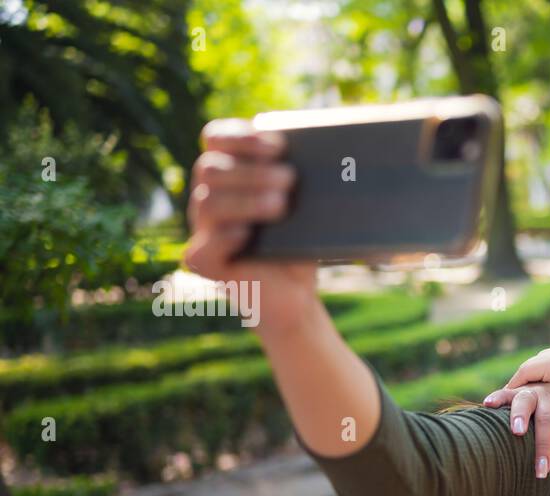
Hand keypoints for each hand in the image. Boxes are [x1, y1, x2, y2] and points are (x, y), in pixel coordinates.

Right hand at [184, 118, 320, 335]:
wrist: (295, 294)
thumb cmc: (300, 244)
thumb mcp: (307, 208)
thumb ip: (307, 181)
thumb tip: (337, 158)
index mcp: (229, 175)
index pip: (216, 138)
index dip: (240, 136)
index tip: (278, 146)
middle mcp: (209, 198)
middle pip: (210, 168)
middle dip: (252, 170)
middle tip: (290, 179)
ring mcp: (203, 230)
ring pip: (207, 202)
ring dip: (245, 199)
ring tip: (281, 205)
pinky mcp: (205, 263)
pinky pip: (202, 247)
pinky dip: (223, 237)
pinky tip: (246, 234)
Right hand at [482, 383, 549, 489]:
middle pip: (549, 421)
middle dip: (545, 447)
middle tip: (541, 472)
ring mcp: (533, 391)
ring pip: (527, 403)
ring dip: (522, 416)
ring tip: (517, 431)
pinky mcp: (516, 389)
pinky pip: (506, 392)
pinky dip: (498, 397)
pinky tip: (488, 404)